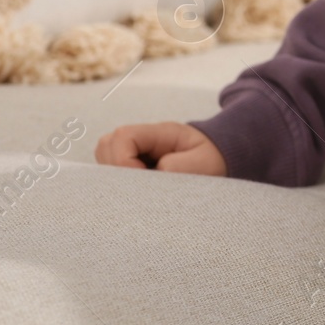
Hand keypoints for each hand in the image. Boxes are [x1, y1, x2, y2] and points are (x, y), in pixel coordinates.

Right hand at [94, 122, 227, 176]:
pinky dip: (118, 182)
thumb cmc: (212, 161)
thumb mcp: (203, 164)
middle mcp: (143, 138)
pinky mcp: (133, 164)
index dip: (123, 160)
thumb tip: (152, 173)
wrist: (220, 161)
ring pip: (104, 158)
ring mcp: (136, 150)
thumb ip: (177, 167)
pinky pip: (111, 171)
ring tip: (137, 189)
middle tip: (136, 188)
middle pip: (106, 145)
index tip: (142, 179)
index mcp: (160, 132)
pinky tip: (136, 191)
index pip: (123, 136)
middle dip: (114, 170)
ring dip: (114, 177)